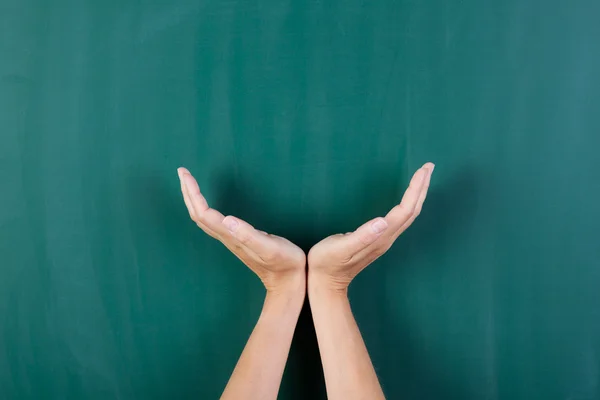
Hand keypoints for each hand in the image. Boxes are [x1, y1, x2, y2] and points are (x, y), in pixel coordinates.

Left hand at [177, 167, 305, 293]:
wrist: (287, 282)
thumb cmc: (283, 263)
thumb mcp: (270, 248)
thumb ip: (249, 235)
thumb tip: (227, 219)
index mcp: (231, 235)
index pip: (204, 213)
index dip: (193, 193)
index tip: (186, 174)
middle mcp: (227, 236)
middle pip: (198, 214)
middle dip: (188, 192)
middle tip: (182, 172)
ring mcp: (230, 239)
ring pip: (203, 218)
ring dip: (193, 199)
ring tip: (189, 183)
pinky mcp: (236, 239)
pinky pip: (211, 221)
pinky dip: (203, 207)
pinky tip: (205, 203)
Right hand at [307, 163, 434, 292]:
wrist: (325, 283)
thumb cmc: (327, 263)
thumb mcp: (340, 248)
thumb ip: (361, 236)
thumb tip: (382, 221)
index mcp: (380, 236)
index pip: (405, 210)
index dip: (415, 189)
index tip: (421, 170)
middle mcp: (387, 237)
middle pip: (412, 211)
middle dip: (421, 187)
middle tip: (429, 166)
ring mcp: (384, 240)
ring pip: (408, 215)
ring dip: (417, 195)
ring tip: (422, 178)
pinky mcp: (379, 240)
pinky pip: (401, 218)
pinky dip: (408, 203)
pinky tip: (407, 199)